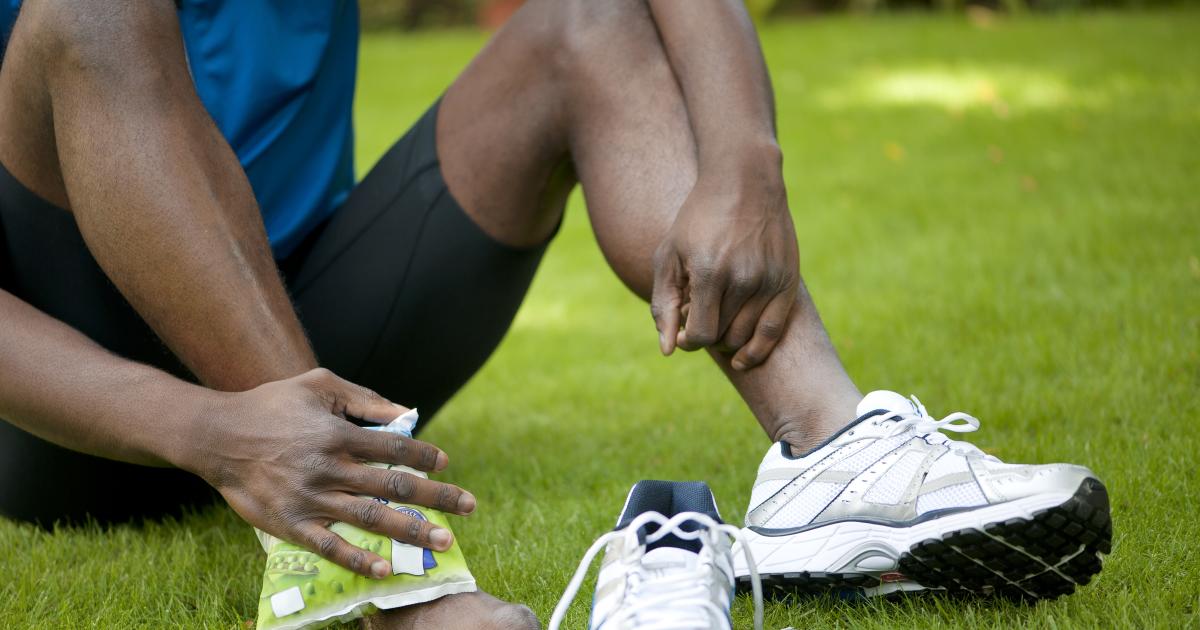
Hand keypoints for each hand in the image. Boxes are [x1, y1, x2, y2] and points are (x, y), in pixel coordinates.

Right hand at [183, 368, 474, 578]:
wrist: (217, 436)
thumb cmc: (273, 404)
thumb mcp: (319, 385)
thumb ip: (365, 398)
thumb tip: (407, 412)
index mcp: (338, 433)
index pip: (395, 446)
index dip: (425, 455)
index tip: (445, 463)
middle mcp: (330, 467)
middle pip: (394, 485)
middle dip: (437, 497)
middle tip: (470, 506)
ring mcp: (311, 499)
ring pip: (371, 518)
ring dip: (412, 530)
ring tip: (444, 540)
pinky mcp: (291, 525)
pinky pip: (330, 547)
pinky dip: (359, 559)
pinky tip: (387, 568)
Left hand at [651, 172, 798, 369]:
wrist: (745, 182)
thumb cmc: (698, 219)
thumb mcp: (669, 254)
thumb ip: (663, 304)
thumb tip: (668, 351)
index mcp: (710, 271)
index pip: (700, 334)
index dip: (687, 340)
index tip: (683, 331)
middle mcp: (743, 278)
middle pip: (723, 336)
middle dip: (706, 334)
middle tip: (698, 316)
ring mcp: (769, 280)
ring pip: (745, 336)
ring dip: (726, 339)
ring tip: (716, 318)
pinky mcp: (787, 281)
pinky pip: (773, 331)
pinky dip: (757, 350)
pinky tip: (742, 359)